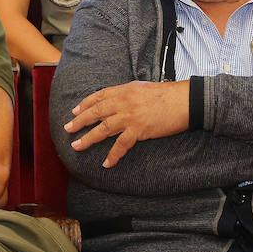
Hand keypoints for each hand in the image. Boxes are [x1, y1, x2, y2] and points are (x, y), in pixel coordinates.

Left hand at [63, 80, 188, 167]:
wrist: (185, 101)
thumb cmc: (168, 95)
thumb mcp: (144, 88)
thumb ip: (129, 94)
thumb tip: (119, 101)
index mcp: (125, 90)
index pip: (99, 96)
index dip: (85, 104)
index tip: (74, 110)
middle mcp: (124, 101)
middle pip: (96, 111)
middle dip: (79, 121)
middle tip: (68, 129)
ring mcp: (130, 116)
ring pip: (103, 128)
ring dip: (88, 138)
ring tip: (77, 146)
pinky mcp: (139, 130)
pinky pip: (121, 144)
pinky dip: (113, 155)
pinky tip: (106, 163)